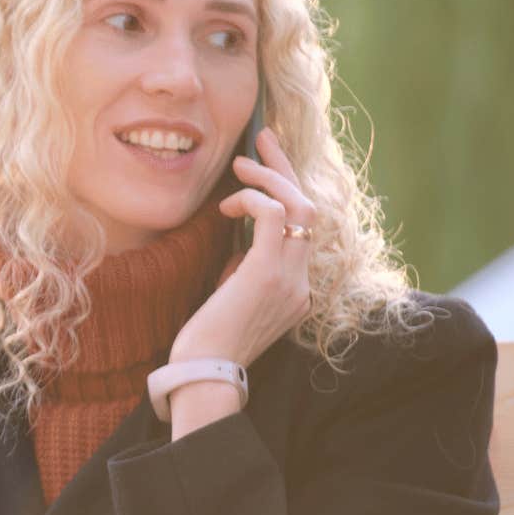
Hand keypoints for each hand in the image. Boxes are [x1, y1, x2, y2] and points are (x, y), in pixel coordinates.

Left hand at [166, 129, 315, 430]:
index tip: (264, 168)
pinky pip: (274, 217)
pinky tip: (227, 204)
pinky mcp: (267, 274)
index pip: (304, 229)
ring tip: (240, 166)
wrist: (203, 375)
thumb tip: (240, 245)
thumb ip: (245, 271)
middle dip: (286, 170)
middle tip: (263, 139)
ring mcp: (290, 279)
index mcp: (297, 290)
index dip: (288, 193)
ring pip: (299, 208)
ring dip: (270, 179)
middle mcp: (302, 283)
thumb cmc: (206, 342)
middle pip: (310, 210)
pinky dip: (253, 200)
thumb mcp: (233, 299)